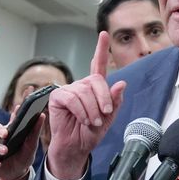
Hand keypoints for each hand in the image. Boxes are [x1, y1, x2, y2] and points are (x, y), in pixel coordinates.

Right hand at [0, 111, 43, 179]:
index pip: (10, 119)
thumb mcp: (31, 145)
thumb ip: (34, 131)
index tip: (18, 108)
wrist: (18, 173)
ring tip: (5, 151)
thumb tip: (41, 115)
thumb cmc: (24, 156)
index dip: (13, 114)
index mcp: (9, 130)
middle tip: (5, 134)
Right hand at [47, 31, 125, 179]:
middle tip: (104, 114)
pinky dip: (82, 111)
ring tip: (92, 121)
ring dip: (92, 109)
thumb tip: (121, 83)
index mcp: (94, 88)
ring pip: (85, 92)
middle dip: (104, 99)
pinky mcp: (57, 97)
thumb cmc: (91, 132)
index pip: (99, 65)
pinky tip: (83, 119)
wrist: (77, 146)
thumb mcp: (109, 118)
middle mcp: (81, 86)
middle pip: (96, 81)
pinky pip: (73, 99)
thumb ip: (115, 101)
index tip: (104, 33)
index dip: (101, 49)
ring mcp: (68, 90)